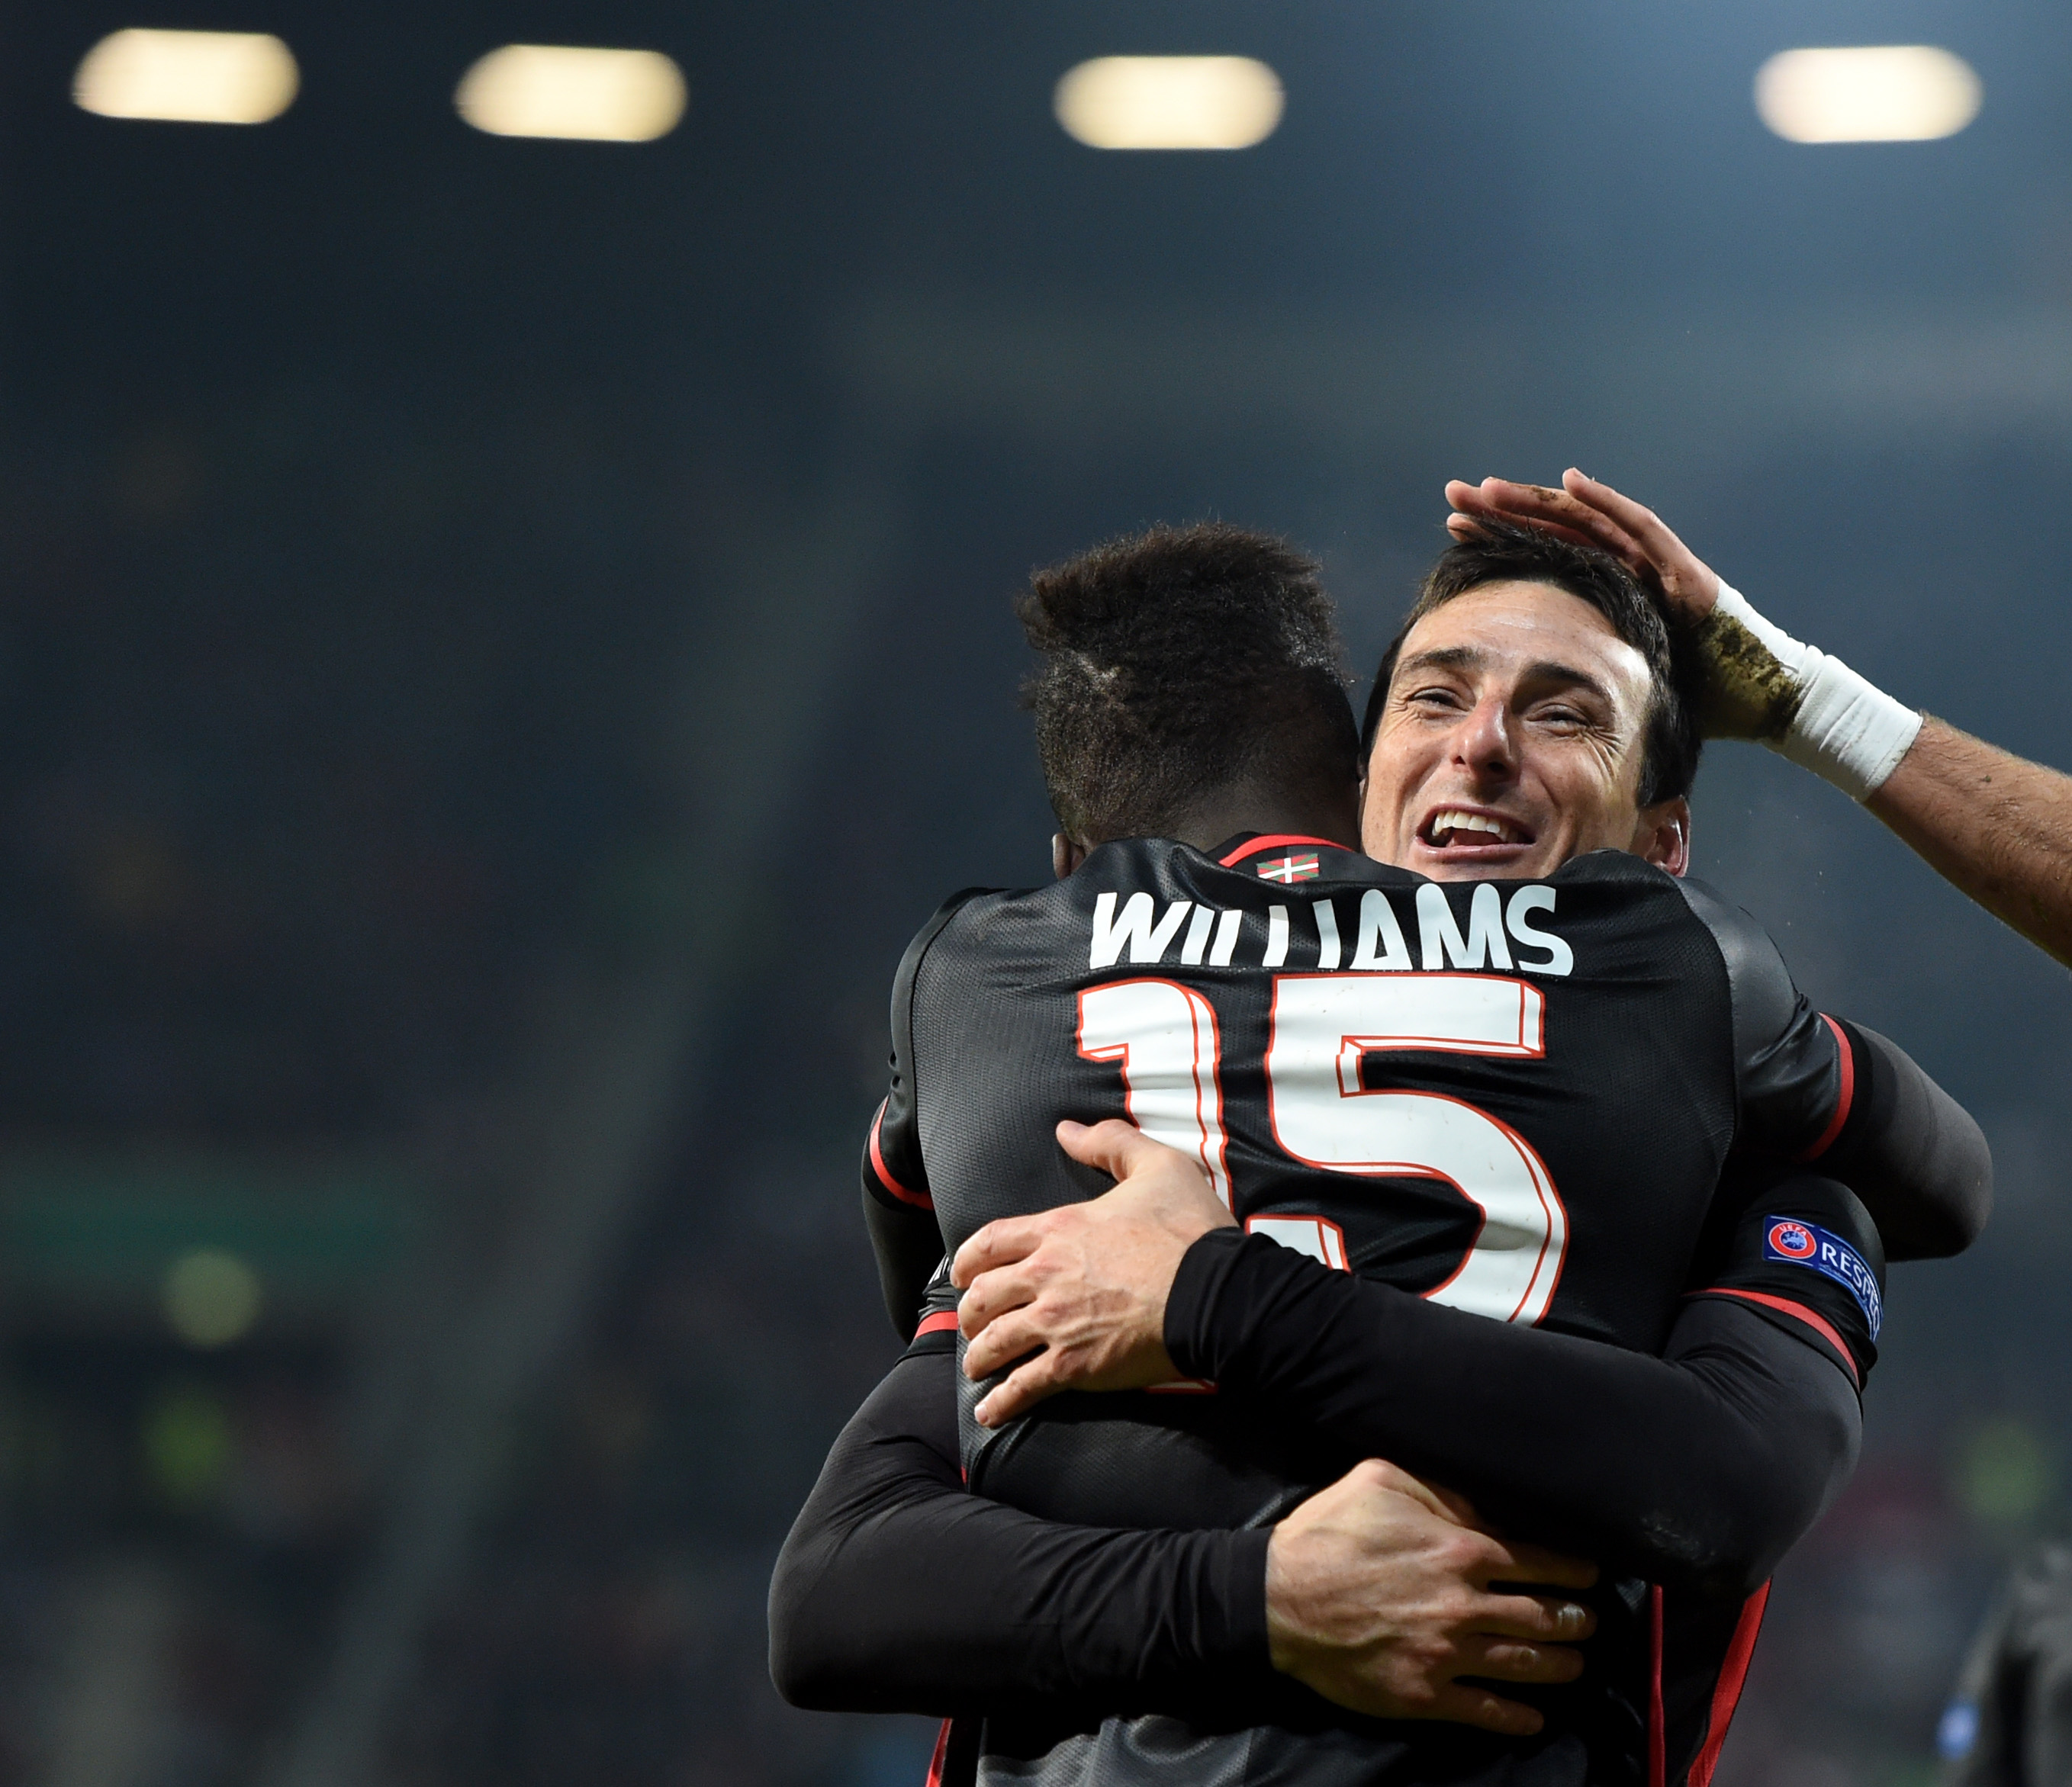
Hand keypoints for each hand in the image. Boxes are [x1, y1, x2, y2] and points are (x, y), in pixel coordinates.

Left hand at [952, 1119, 1236, 1425]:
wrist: (1216, 1293)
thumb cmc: (1190, 1231)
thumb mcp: (1157, 1165)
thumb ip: (1109, 1142)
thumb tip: (1066, 1130)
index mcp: (1058, 1229)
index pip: (990, 1242)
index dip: (969, 1260)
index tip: (964, 1273)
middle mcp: (1045, 1276)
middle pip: (983, 1297)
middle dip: (970, 1312)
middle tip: (972, 1322)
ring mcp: (1056, 1324)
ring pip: (994, 1344)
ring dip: (979, 1357)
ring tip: (977, 1367)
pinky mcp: (1075, 1366)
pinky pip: (1023, 1387)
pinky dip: (1000, 1402)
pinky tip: (990, 1412)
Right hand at [1267, 1460, 1598, 1735]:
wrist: (1277, 1600)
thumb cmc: (1328, 1532)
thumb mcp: (1381, 1481)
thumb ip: (1441, 1489)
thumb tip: (1486, 1505)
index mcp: (1459, 1550)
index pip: (1541, 1561)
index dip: (1575, 1570)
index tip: (1591, 1574)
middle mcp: (1464, 1606)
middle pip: (1544, 1617)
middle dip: (1578, 1619)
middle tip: (1590, 1621)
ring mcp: (1447, 1656)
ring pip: (1527, 1666)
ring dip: (1562, 1665)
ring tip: (1577, 1663)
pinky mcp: (1425, 1696)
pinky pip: (1487, 1711)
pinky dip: (1519, 1717)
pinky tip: (1535, 1716)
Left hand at [1445, 470, 1798, 739]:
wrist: (1764, 707)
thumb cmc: (1697, 703)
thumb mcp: (1618, 686)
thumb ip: (1580, 678)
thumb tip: (1521, 708)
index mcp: (1607, 596)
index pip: (1544, 557)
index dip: (1500, 539)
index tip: (1454, 529)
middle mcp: (1629, 572)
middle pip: (1556, 531)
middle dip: (1505, 511)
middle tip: (1454, 495)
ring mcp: (1658, 568)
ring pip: (1589, 523)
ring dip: (1539, 503)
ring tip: (1490, 489)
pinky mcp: (1686, 573)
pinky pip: (1643, 531)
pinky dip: (1608, 506)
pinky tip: (1571, 485)